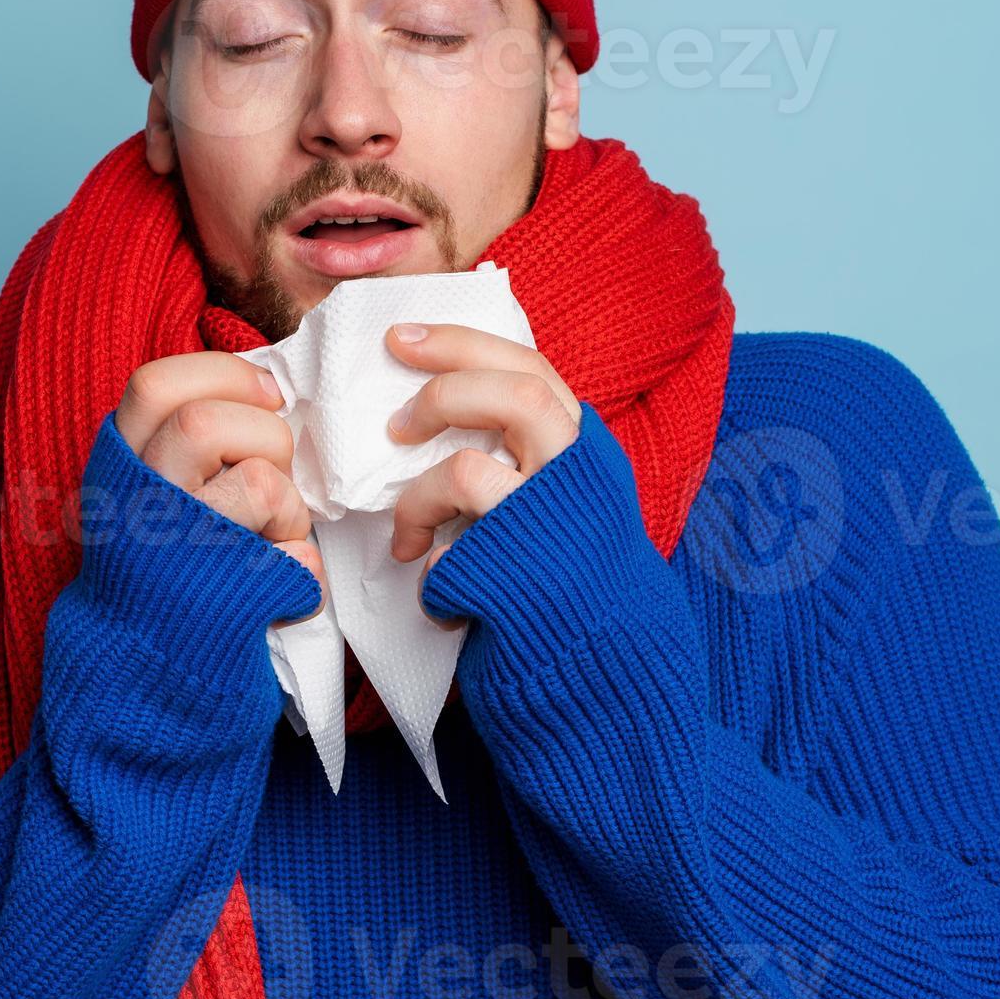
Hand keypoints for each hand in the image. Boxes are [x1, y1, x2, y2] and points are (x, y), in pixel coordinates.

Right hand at [113, 351, 322, 600]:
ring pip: (256, 482)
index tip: (267, 395)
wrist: (146, 663)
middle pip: (203, 423)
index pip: (154, 387)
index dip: (223, 374)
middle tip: (269, 470)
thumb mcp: (155, 487)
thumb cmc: (171, 560)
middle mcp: (138, 501)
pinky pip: (294, 556)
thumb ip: (189, 438)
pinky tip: (283, 576)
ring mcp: (177, 550)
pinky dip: (305, 561)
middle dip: (263, 435)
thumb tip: (270, 390)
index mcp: (121, 465)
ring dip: (286, 500)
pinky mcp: (224, 597)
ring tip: (274, 530)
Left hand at [382, 321, 582, 577]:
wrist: (604, 660)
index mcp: (584, 447)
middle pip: (514, 396)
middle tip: (395, 426)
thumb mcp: (564, 492)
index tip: (401, 338)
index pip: (528, 366)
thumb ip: (528, 446)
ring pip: (468, 471)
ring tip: (408, 530)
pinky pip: (452, 555)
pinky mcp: (524, 578)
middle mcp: (577, 477)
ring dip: (418, 497)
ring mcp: (552, 526)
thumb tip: (446, 391)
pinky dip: (430, 566)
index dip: (461, 343)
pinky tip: (435, 583)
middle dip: (441, 396)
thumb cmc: (565, 569)